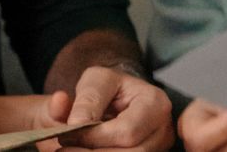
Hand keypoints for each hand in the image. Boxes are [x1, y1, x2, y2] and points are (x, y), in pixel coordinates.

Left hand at [57, 66, 174, 150]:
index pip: (126, 131)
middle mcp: (162, 130)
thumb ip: (86, 99)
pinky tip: (84, 151)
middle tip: (64, 149)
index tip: (67, 133)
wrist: (118, 97)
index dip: (94, 136)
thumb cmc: (108, 87)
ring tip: (70, 150)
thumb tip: (76, 123)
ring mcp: (159, 147)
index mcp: (154, 103)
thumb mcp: (95, 80)